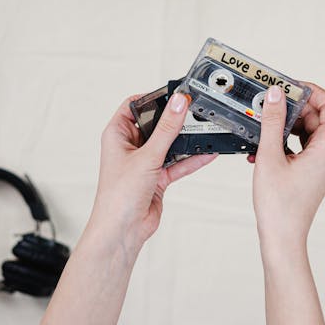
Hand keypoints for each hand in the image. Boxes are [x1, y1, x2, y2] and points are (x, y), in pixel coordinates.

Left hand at [93, 93, 216, 247]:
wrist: (122, 231)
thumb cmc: (118, 196)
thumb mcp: (147, 157)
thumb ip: (167, 130)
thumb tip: (178, 104)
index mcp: (117, 134)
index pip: (135, 105)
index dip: (153, 98)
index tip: (174, 94)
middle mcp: (130, 146)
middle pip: (156, 124)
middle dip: (174, 120)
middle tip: (194, 111)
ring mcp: (145, 162)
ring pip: (169, 144)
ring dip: (186, 140)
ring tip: (205, 131)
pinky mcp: (157, 177)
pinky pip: (177, 163)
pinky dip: (191, 159)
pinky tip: (207, 153)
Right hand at [250, 83, 324, 249]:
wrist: (282, 237)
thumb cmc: (280, 205)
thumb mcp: (270, 156)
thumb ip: (273, 122)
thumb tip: (276, 95)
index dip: (313, 92)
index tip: (291, 87)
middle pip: (318, 117)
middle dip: (294, 108)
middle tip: (271, 103)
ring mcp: (321, 165)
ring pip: (308, 132)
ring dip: (286, 126)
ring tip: (263, 126)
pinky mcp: (312, 172)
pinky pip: (301, 147)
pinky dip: (284, 142)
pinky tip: (261, 148)